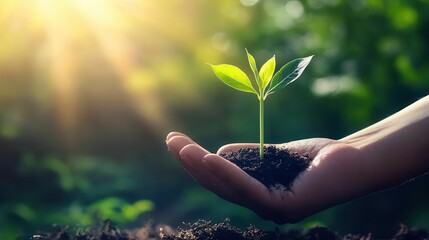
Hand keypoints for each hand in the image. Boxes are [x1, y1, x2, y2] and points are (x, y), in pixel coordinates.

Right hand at [166, 132, 368, 223]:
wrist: (355, 159)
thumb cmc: (315, 157)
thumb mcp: (272, 154)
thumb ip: (246, 156)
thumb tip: (215, 153)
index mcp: (256, 194)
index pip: (219, 180)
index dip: (196, 161)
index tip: (177, 140)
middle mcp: (260, 206)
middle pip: (217, 185)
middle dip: (191, 163)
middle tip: (171, 141)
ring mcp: (272, 210)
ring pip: (228, 189)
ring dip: (202, 167)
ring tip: (182, 148)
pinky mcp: (284, 208)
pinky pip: (249, 190)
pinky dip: (229, 173)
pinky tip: (210, 158)